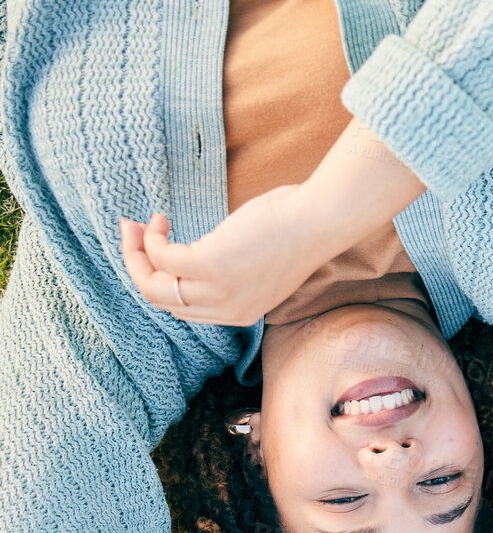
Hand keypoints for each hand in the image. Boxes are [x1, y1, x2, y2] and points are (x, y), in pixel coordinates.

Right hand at [119, 116, 424, 326]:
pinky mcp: (211, 265)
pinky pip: (162, 257)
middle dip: (137, 265)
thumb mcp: (258, 262)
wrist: (319, 220)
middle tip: (133, 232)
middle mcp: (227, 310)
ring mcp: (219, 291)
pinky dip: (153, 238)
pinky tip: (162, 219)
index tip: (152, 250)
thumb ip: (228, 270)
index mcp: (239, 313)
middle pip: (160, 300)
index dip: (160, 279)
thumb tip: (191, 255)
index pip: (183, 309)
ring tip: (139, 224)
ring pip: (153, 286)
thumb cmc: (293, 230)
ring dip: (136, 252)